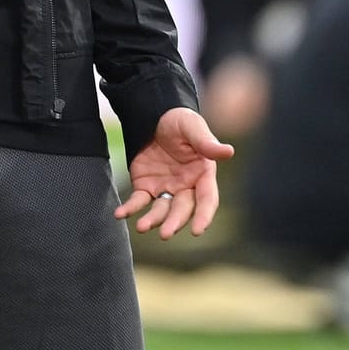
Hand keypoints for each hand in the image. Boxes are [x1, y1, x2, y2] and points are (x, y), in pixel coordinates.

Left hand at [115, 107, 233, 239]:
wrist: (154, 115)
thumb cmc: (179, 121)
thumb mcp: (192, 127)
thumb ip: (206, 142)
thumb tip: (229, 152)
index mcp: (202, 175)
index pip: (207, 200)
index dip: (204, 216)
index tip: (198, 231)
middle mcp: (185, 187)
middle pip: (182, 209)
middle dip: (174, 222)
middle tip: (165, 233)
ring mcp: (165, 188)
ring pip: (161, 210)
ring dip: (152, 220)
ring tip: (141, 227)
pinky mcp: (145, 186)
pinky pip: (138, 200)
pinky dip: (130, 208)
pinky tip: (120, 214)